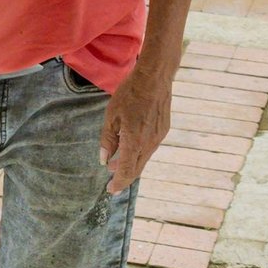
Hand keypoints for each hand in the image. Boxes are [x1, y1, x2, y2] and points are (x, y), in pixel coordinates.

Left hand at [98, 65, 172, 194]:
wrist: (155, 78)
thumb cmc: (130, 94)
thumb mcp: (111, 116)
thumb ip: (108, 140)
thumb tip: (105, 160)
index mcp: (135, 141)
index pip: (127, 171)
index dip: (118, 183)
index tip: (110, 190)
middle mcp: (149, 143)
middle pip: (136, 169)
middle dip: (123, 177)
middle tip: (111, 180)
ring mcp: (159, 137)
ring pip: (143, 159)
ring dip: (130, 163)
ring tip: (116, 162)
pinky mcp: (163, 131)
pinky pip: (149, 148)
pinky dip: (138, 153)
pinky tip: (129, 146)